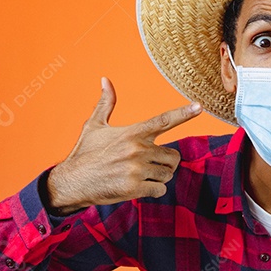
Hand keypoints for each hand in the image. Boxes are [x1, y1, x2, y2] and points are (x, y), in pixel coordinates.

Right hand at [47, 76, 201, 211]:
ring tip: (140, 175)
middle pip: (173, 156)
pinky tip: (138, 188)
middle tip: (150, 165)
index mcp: (132, 133)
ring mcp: (136, 169)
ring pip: (168, 174)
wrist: (71, 182)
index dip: (184, 113)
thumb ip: (106, 103)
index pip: (164, 120)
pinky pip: (159, 190)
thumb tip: (105, 80)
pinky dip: (153, 190)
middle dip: (166, 162)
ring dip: (159, 177)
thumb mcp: (94, 126)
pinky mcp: (134, 188)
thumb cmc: (84, 153)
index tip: (199, 106)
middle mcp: (137, 149)